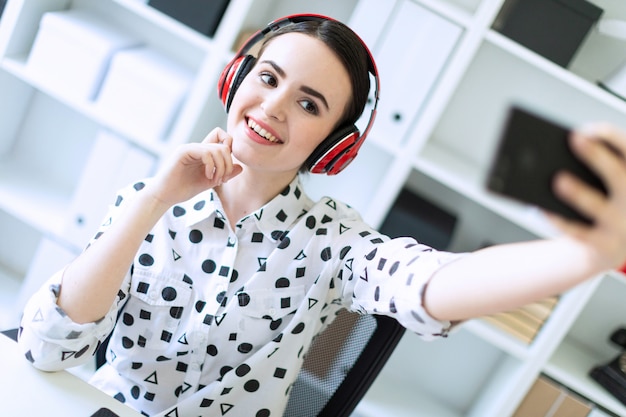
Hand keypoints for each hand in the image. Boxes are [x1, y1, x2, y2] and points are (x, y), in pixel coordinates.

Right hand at [148, 128, 242, 207]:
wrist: (164, 196)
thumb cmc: (183, 189)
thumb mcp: (210, 182)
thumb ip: (224, 174)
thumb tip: (240, 166)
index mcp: (204, 153)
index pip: (223, 138)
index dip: (231, 150)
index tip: (227, 171)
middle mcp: (197, 147)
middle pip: (224, 145)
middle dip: (228, 164)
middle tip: (222, 180)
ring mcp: (190, 148)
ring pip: (217, 148)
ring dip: (221, 167)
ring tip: (215, 181)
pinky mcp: (183, 151)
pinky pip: (205, 152)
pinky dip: (211, 166)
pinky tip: (208, 176)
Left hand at [549, 123, 625, 269]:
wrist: (615, 248)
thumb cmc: (607, 205)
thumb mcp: (609, 186)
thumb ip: (594, 170)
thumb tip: (557, 155)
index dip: (613, 138)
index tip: (590, 126)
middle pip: (618, 176)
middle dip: (597, 156)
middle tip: (575, 139)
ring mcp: (623, 226)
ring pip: (598, 207)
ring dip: (579, 192)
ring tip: (558, 179)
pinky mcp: (605, 246)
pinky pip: (579, 232)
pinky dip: (559, 220)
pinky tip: (541, 209)